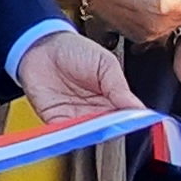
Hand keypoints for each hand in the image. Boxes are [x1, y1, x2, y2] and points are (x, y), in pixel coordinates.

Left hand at [13, 27, 136, 124]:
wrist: (42, 45)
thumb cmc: (74, 50)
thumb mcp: (105, 63)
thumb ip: (119, 87)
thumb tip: (138, 107)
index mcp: (112, 99)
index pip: (126, 117)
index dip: (130, 122)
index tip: (133, 122)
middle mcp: (96, 112)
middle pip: (108, 130)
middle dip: (111, 129)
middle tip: (114, 123)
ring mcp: (76, 118)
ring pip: (88, 135)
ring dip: (91, 133)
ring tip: (95, 126)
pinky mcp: (56, 120)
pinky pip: (64, 135)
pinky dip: (69, 135)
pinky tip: (75, 130)